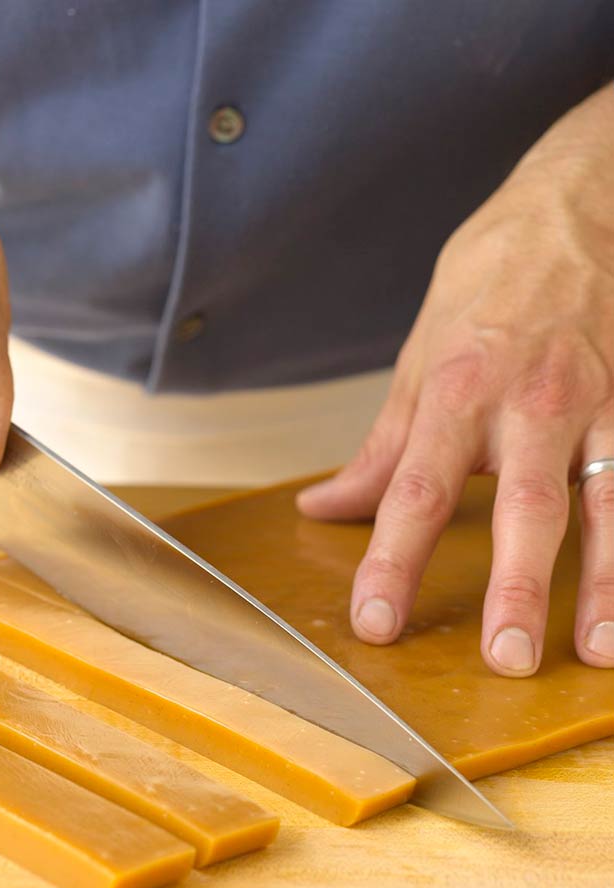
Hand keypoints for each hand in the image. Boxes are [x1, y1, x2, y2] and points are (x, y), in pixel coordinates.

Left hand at [298, 84, 613, 676]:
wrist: (582, 203)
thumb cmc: (489, 283)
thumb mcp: (419, 354)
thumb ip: (381, 445)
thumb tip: (325, 506)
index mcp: (457, 394)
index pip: (415, 493)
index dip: (393, 562)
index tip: (376, 623)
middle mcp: (530, 405)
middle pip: (522, 508)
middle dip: (515, 588)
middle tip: (504, 661)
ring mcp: (600, 404)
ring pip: (608, 504)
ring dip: (606, 585)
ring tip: (596, 655)